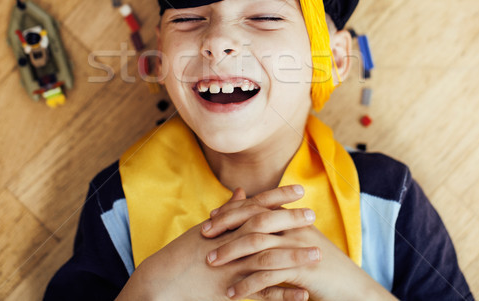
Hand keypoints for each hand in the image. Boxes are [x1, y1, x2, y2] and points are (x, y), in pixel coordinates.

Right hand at [115, 187, 314, 300]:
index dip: (278, 195)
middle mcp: (228, 243)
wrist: (160, 283)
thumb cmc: (181, 253)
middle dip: (290, 220)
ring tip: (318, 254)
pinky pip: (261, 293)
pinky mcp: (230, 291)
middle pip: (264, 227)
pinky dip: (282, 294)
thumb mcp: (204, 228)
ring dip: (294, 256)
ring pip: (267, 259)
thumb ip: (227, 211)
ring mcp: (230, 268)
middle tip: (313, 215)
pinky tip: (303, 295)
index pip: (255, 205)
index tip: (300, 189)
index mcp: (223, 225)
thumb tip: (243, 191)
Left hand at [203, 186, 396, 300]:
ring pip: (257, 246)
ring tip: (211, 263)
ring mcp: (299, 248)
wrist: (353, 290)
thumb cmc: (323, 267)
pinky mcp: (302, 271)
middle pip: (253, 220)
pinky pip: (268, 276)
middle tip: (204, 237)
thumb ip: (278, 229)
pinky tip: (232, 293)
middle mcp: (296, 228)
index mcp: (294, 219)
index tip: (211, 218)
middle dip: (226, 227)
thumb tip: (254, 220)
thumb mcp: (301, 243)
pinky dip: (247, 284)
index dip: (233, 211)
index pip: (258, 207)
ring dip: (231, 254)